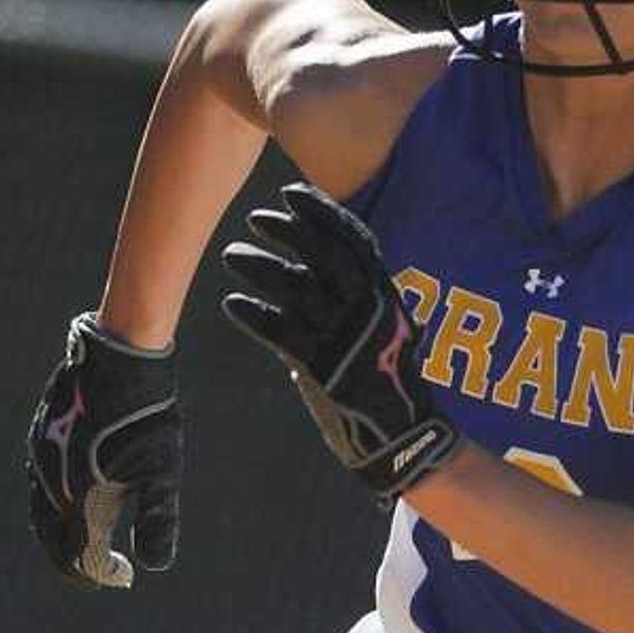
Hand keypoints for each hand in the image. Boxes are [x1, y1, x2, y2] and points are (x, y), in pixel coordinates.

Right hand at [26, 313, 181, 589]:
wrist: (122, 356)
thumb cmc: (146, 416)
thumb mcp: (160, 471)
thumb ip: (156, 519)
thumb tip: (157, 566)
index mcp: (78, 496)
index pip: (81, 553)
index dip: (101, 572)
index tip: (123, 578)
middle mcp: (51, 481)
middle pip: (54, 538)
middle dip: (73, 560)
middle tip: (95, 574)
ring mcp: (42, 456)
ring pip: (44, 510)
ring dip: (61, 533)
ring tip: (82, 544)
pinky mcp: (43, 435)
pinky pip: (41, 482)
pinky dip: (55, 505)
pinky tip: (72, 501)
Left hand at [221, 182, 461, 506]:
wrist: (402, 438)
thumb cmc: (388, 383)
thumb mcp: (384, 331)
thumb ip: (352, 302)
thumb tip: (308, 275)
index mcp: (386, 295)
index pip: (355, 240)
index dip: (324, 213)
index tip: (294, 193)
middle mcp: (368, 310)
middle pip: (324, 256)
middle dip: (290, 231)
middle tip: (257, 218)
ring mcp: (346, 338)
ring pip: (297, 289)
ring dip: (261, 267)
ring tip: (231, 255)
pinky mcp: (324, 369)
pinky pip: (280, 333)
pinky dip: (254, 315)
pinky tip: (231, 304)